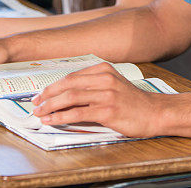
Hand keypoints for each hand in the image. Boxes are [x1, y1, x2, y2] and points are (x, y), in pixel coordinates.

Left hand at [31, 62, 163, 137]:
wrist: (155, 112)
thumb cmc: (133, 102)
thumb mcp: (113, 84)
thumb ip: (92, 85)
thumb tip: (65, 95)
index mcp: (103, 69)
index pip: (71, 76)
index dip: (52, 86)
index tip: (41, 95)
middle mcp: (104, 78)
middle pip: (67, 84)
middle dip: (47, 95)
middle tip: (35, 104)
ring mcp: (106, 94)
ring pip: (70, 97)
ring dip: (50, 106)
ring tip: (40, 113)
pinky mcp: (108, 111)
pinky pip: (78, 113)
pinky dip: (61, 117)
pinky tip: (53, 120)